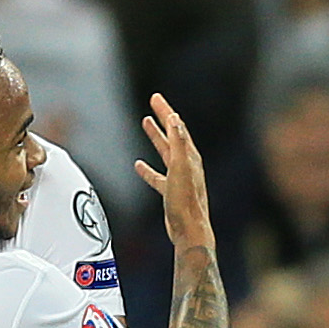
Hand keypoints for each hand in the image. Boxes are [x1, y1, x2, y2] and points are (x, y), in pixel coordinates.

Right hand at [135, 93, 211, 249]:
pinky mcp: (171, 192)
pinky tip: (139, 166)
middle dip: (162, 118)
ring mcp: (178, 177)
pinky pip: (157, 176)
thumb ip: (178, 143)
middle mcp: (186, 164)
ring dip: (156, 137)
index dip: (166, 111)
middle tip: (154, 103)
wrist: (189, 229)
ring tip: (146, 124)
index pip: (177, 127)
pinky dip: (148, 169)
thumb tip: (175, 120)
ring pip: (165, 152)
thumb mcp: (181, 168)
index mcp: (189, 156)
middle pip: (172, 135)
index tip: (156, 98)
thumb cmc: (186, 201)